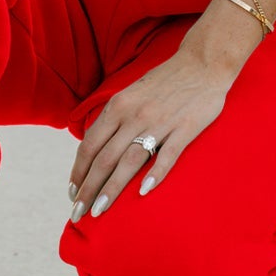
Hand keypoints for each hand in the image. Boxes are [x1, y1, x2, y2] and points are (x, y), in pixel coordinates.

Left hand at [67, 41, 239, 221]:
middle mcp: (134, 115)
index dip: (78, 172)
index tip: (72, 192)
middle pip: (104, 158)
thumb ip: (115, 119)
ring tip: (100, 211)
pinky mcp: (185, 128)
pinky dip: (154, 175)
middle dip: (88, 189)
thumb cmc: (165, 82)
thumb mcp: (131, 94)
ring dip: (112, 189)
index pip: (90, 145)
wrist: (202, 63)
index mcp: (118, 106)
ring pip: (129, 162)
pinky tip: (143, 193)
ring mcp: (160, 122)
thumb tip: (95, 147)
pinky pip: (167, 155)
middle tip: (78, 212)